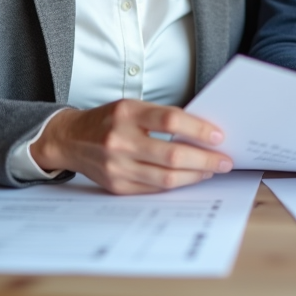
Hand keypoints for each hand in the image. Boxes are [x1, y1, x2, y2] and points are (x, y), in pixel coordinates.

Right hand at [30, 100, 231, 193]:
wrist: (70, 139)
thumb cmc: (108, 120)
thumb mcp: (132, 107)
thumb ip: (162, 117)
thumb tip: (202, 131)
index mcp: (126, 114)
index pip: (171, 120)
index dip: (199, 129)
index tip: (218, 135)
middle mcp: (120, 141)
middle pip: (172, 155)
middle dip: (205, 160)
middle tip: (224, 160)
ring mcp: (117, 167)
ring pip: (166, 177)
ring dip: (195, 175)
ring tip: (211, 170)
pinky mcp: (117, 186)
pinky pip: (154, 189)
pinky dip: (176, 184)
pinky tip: (190, 178)